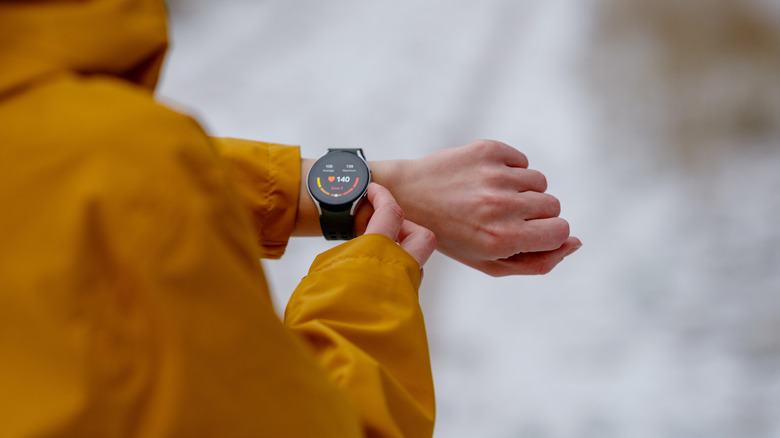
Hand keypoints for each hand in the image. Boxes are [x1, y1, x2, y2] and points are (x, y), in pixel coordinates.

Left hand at [371, 140, 580, 275]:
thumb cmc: (451, 236)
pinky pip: (522, 161)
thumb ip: (537, 262)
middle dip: (535, 213)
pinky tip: (484, 179)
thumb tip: (576, 242)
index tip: (527, 233)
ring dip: (522, 190)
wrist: (407, 197)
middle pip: (553, 205)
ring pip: (539, 181)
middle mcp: (500, 206)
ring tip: (491, 197)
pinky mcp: (487, 151)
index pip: (561, 231)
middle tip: (501, 216)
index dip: (548, 233)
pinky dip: (510, 170)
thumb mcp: (489, 263)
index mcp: (502, 239)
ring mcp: (494, 176)